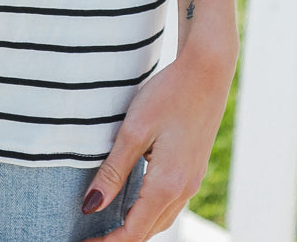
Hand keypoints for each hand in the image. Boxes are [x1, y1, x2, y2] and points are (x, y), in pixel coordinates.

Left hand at [80, 42, 235, 241]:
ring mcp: (191, 181)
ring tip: (105, 224)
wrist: (207, 70)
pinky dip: (148, 211)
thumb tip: (90, 207)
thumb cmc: (168, 94)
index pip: (133, 232)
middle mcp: (183, 190)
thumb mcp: (134, 130)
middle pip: (148, 230)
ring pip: (160, 219)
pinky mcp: (192, 169)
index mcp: (167, 184)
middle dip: (119, 238)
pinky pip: (169, 203)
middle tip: (88, 236)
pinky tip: (132, 200)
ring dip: (134, 226)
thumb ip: (113, 171)